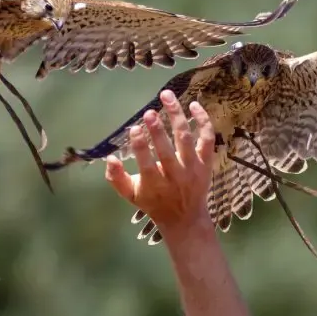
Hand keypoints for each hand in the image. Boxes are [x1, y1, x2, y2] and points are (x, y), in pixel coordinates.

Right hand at [104, 90, 216, 233]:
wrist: (185, 218)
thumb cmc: (153, 202)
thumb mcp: (130, 195)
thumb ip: (116, 178)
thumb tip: (109, 158)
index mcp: (154, 184)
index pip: (147, 163)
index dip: (140, 146)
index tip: (134, 128)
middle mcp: (175, 176)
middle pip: (167, 150)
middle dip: (158, 131)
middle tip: (149, 112)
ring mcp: (192, 168)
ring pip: (186, 139)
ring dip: (177, 116)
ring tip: (167, 96)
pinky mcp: (206, 162)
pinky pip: (207, 139)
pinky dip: (203, 121)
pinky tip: (194, 105)